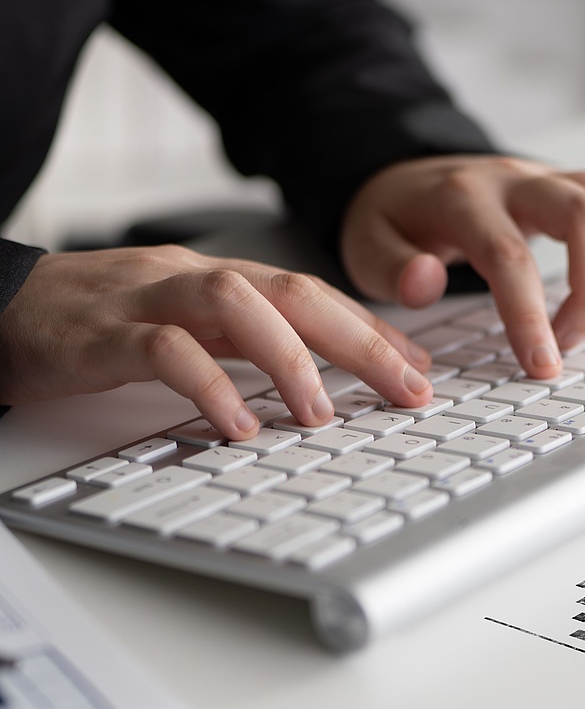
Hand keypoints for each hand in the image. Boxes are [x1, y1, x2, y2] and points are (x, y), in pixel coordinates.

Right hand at [0, 245, 431, 438]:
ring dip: (291, 361)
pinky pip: (166, 352)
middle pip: (294, 294)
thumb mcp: (190, 332)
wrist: (2, 306)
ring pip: (235, 307)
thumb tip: (320, 390)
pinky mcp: (103, 332)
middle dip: (360, 342)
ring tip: (323, 414)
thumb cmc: (103, 325)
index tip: (419, 371)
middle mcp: (195, 280)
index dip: (372, 331)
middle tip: (409, 390)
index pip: (314, 298)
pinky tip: (239, 427)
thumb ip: (250, 352)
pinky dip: (209, 388)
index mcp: (222, 282)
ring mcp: (148, 299)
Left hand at [340, 155, 584, 378]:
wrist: (410, 177)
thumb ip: (391, 267)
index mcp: (462, 198)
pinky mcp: (575, 186)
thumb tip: (425, 283)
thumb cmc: (394, 219)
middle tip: (571, 343)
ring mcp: (552, 178)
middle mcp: (516, 179)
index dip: (531, 315)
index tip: (542, 366)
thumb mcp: (366, 245)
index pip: (511, 255)